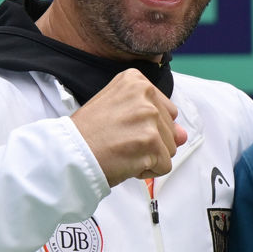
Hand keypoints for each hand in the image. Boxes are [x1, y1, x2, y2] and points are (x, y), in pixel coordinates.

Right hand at [70, 69, 187, 185]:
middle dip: (150, 142)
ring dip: (148, 156)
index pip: (166, 110)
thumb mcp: (121, 113)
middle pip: (170, 130)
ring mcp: (149, 117)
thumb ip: (156, 120)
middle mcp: (145, 94)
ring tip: (122, 150)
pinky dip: (147, 171)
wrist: (69, 153)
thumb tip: (183, 135)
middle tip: (120, 140)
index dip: (147, 127)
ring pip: (170, 149)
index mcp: (136, 81)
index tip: (122, 127)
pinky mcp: (151, 142)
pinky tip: (125, 161)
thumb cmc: (89, 133)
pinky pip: (164, 166)